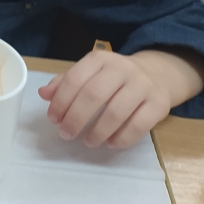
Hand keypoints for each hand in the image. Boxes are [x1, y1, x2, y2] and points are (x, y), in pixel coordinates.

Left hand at [38, 48, 173, 148]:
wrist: (157, 74)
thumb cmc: (114, 78)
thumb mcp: (89, 73)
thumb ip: (66, 83)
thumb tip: (43, 94)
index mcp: (99, 59)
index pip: (75, 79)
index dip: (61, 101)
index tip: (53, 119)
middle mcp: (122, 69)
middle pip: (94, 95)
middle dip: (76, 118)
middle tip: (66, 134)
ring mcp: (143, 85)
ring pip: (116, 111)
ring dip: (98, 131)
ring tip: (88, 142)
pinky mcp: (159, 104)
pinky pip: (140, 125)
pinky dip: (123, 138)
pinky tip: (111, 144)